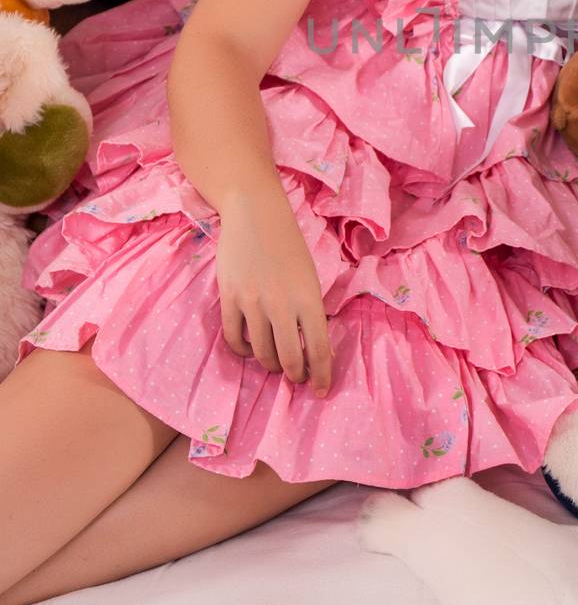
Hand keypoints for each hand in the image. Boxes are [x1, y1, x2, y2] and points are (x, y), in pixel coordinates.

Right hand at [214, 187, 332, 395]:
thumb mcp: (311, 276)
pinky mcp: (229, 298)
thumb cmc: (289, 245)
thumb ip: (312, 311)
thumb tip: (316, 349)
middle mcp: (282, 303)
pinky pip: (234, 338)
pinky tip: (251, 349)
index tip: (320, 389)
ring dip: (270, 365)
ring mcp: (253, 302)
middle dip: (295, 375)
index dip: (321, 375)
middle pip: (289, 358)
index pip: (319, 349)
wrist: (256, 214)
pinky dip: (244, 351)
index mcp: (309, 297)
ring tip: (276, 363)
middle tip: (297, 377)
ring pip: (262, 352)